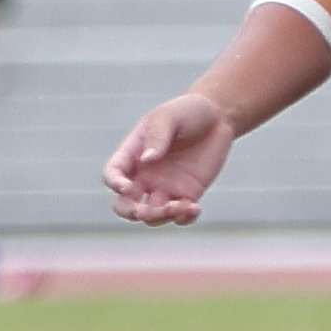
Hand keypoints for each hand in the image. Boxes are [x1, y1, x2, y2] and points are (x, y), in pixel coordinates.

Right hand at [103, 90, 237, 225]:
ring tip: (185, 205)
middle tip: (146, 211)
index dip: (115, 184)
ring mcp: (165, 187)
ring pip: (152, 215)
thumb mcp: (169, 115)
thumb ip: (158, 136)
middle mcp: (144, 175)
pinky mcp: (187, 194)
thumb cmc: (188, 111)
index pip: (113, 174)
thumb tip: (147, 160)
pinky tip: (195, 209)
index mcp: (133, 154)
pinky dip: (184, 219)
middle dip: (132, 212)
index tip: (127, 187)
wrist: (218, 117)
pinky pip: (179, 216)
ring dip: (162, 216)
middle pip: (125, 204)